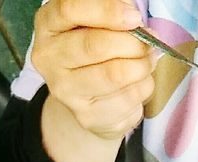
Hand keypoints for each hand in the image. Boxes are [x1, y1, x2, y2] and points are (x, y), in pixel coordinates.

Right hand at [33, 0, 153, 142]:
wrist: (86, 93)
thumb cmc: (94, 44)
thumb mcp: (96, 20)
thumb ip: (111, 14)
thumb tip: (137, 23)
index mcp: (48, 24)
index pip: (70, 10)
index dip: (107, 10)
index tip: (134, 17)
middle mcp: (49, 58)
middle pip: (94, 46)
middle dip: (132, 43)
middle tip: (148, 43)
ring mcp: (64, 91)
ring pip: (112, 75)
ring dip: (141, 66)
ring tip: (148, 60)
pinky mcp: (85, 116)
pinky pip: (125, 100)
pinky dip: (143, 87)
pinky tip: (140, 81)